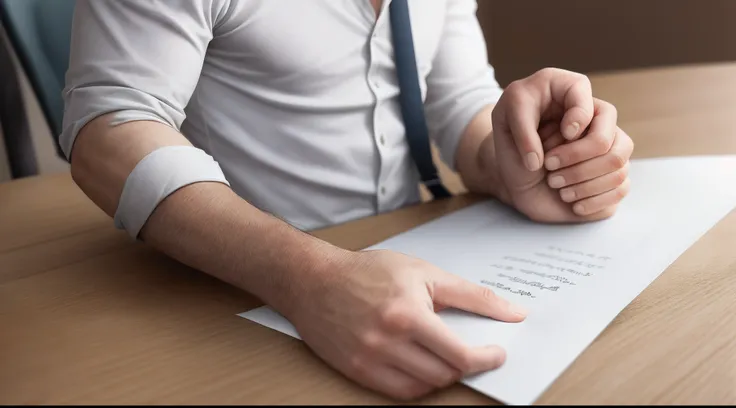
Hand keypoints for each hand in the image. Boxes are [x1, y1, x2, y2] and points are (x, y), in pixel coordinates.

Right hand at [286, 250, 526, 400]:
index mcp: (406, 314)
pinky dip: (417, 384)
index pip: (459, 355)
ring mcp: (368, 360)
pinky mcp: (355, 371)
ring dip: (442, 376)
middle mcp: (386, 342)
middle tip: (472, 351)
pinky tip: (421, 365)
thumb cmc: (368, 271)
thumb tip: (513, 313)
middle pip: (443, 374)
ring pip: (423, 387)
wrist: (314, 280)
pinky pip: (397, 392)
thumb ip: (472, 295)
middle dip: (465, 366)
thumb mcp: (424, 272)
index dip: (486, 359)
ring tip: (444, 355)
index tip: (497, 354)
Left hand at [483, 68, 633, 222]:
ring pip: (617, 163)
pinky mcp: (613, 173)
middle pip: (607, 137)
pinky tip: (572, 202)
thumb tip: (538, 160)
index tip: (562, 134)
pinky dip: (594, 200)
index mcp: (569, 90)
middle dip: (575, 158)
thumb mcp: (506, 130)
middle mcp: (596, 116)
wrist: (516, 176)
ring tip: (555, 185)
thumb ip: (521, 134)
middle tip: (548, 166)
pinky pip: (622, 187)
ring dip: (583, 181)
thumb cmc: (512, 146)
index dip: (577, 118)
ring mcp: (610, 145)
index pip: (586, 95)